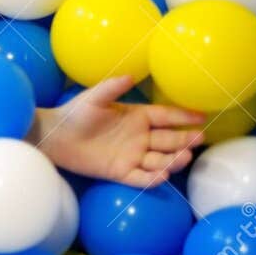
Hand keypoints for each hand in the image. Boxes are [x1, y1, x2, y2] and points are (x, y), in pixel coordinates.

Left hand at [34, 75, 205, 188]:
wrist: (54, 137)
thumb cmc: (74, 114)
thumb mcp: (93, 98)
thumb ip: (112, 88)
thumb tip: (130, 76)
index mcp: (137, 117)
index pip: (166, 116)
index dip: (183, 116)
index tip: (202, 116)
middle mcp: (139, 137)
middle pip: (168, 139)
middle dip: (185, 140)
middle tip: (199, 139)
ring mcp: (132, 155)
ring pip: (159, 160)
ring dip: (173, 160)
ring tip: (184, 158)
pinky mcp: (120, 172)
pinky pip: (140, 177)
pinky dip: (151, 178)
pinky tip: (162, 176)